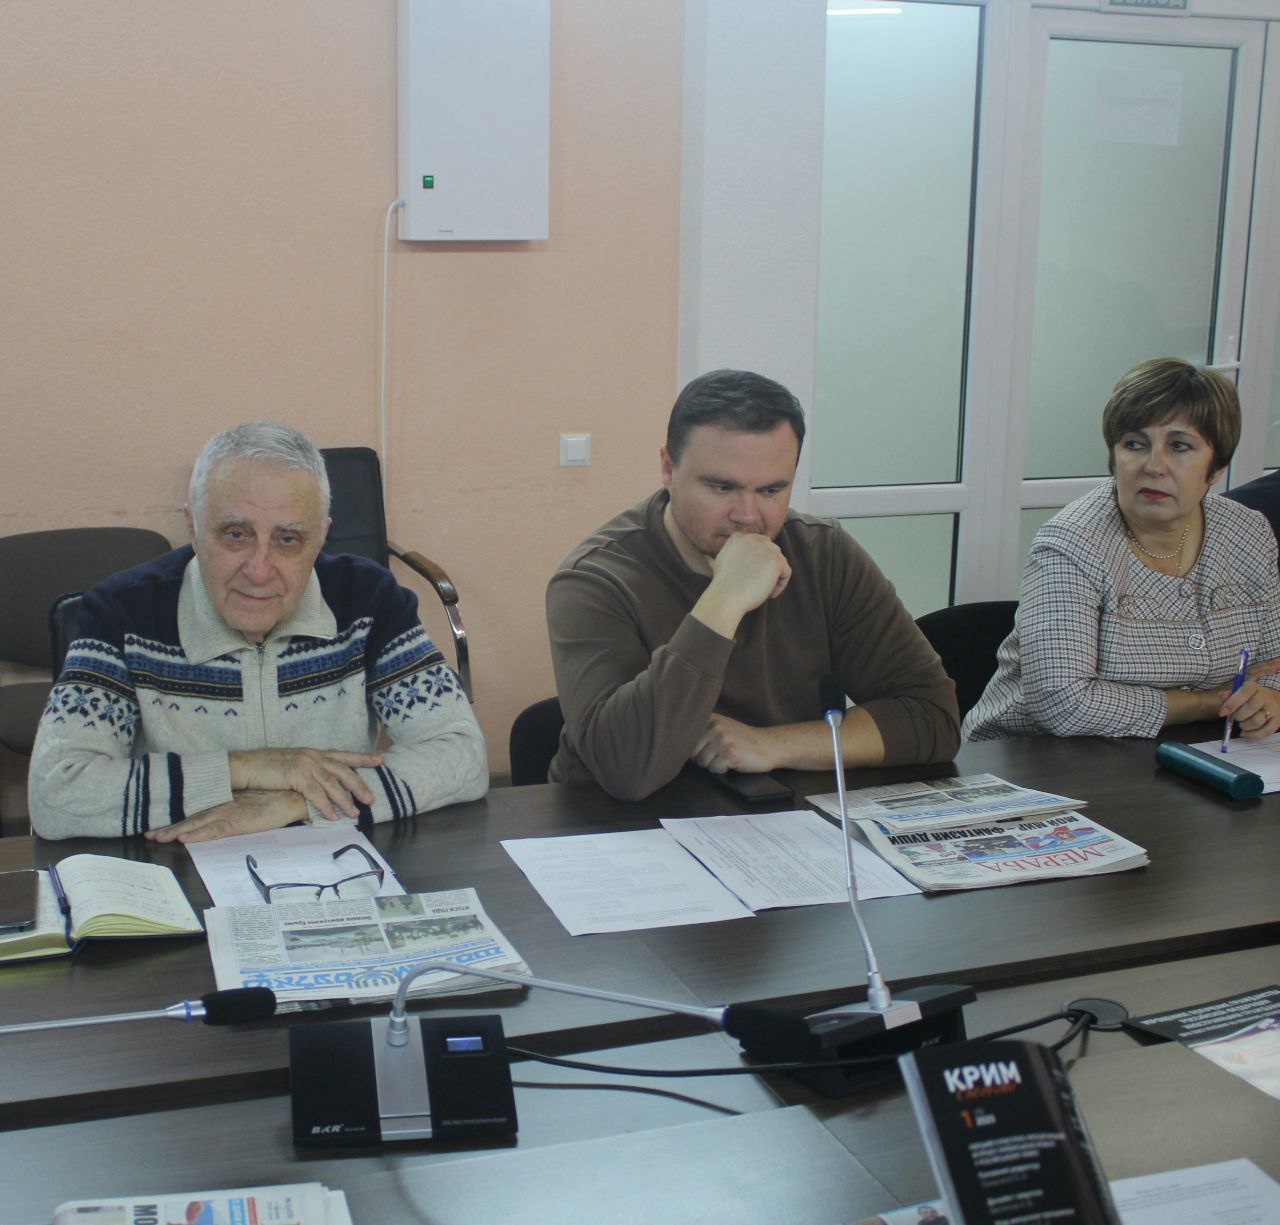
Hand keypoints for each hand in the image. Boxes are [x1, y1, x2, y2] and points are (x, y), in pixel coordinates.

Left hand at [146, 791, 308, 844]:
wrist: (297, 797)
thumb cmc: (278, 800)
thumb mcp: (254, 805)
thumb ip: (240, 809)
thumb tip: (227, 816)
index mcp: (226, 801)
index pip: (197, 810)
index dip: (177, 817)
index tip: (157, 823)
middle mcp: (224, 805)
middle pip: (192, 817)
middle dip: (168, 825)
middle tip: (147, 833)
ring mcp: (231, 812)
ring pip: (198, 824)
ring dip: (177, 831)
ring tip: (156, 837)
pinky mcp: (241, 821)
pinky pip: (216, 830)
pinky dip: (200, 835)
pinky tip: (186, 839)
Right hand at [229, 747, 382, 819]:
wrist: (242, 765)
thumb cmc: (263, 768)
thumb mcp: (290, 765)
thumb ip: (306, 771)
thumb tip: (319, 783)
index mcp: (312, 752)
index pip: (342, 754)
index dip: (362, 757)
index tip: (380, 759)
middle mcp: (312, 755)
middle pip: (343, 769)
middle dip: (359, 784)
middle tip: (371, 799)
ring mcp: (304, 763)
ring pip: (333, 783)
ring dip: (345, 800)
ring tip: (355, 813)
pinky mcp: (295, 774)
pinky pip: (316, 793)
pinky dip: (326, 806)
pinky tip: (333, 816)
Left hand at [691, 713, 776, 773]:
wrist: (768, 745)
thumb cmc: (743, 740)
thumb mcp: (722, 727)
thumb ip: (703, 732)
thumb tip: (679, 747)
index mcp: (711, 718)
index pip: (687, 737)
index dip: (692, 749)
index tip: (703, 750)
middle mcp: (715, 726)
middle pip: (692, 752)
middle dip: (703, 758)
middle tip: (719, 755)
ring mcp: (722, 740)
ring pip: (702, 762)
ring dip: (713, 765)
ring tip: (727, 758)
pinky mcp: (729, 754)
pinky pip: (714, 769)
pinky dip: (722, 770)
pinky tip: (733, 763)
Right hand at [692, 534, 791, 637]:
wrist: (726, 596)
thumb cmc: (722, 585)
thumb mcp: (717, 565)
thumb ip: (718, 557)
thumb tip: (707, 557)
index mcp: (739, 536)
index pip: (759, 544)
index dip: (759, 561)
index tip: (752, 575)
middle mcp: (754, 538)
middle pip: (772, 551)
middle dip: (768, 567)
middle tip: (759, 583)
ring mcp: (766, 548)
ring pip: (780, 562)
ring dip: (774, 577)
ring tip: (763, 589)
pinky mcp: (776, 561)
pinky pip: (786, 572)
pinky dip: (781, 585)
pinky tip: (769, 594)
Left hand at [1219, 671, 1279, 739]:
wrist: (1275, 698)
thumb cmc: (1252, 696)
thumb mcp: (1241, 691)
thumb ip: (1231, 694)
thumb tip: (1222, 695)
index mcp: (1254, 688)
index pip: (1244, 694)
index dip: (1231, 704)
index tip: (1222, 713)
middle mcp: (1266, 697)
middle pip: (1249, 709)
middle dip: (1237, 716)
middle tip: (1235, 718)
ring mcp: (1273, 710)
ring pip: (1256, 722)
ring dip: (1244, 726)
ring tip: (1242, 724)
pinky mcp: (1278, 722)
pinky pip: (1265, 732)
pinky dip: (1252, 735)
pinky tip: (1244, 733)